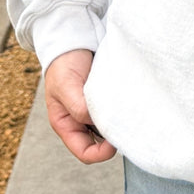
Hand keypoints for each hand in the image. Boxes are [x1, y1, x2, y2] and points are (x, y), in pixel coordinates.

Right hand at [44, 48, 117, 163]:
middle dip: (115, 138)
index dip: (100, 153)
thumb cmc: (64, 64)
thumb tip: (98, 122)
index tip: (115, 142)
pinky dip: (124, 107)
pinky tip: (129, 99)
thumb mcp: (66, 86)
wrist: (73, 40)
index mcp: (67, 124)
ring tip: (128, 111)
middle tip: (127, 125)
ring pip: (112, 126)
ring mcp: (96, 109)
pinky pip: (117, 109)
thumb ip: (78, 108)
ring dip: (120, 122)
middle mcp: (82, 121)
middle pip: (102, 143)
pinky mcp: (108, 97)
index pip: (85, 152)